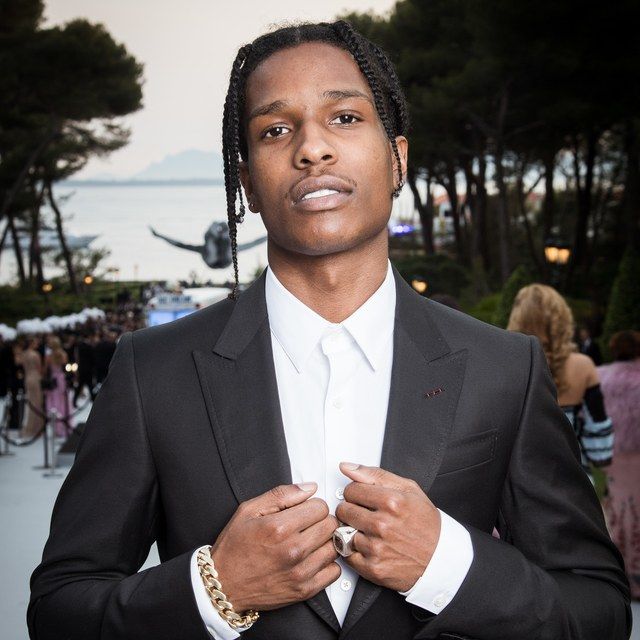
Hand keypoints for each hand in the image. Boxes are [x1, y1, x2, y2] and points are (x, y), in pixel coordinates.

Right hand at [210, 483, 339, 612]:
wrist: (224, 585)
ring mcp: (300, 572)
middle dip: (320, 521)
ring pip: (334, 546)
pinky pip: (334, 571)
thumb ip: (281, 494)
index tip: (304, 511)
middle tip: (307, 526)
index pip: (320, 506)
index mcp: (280, 527)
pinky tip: (312, 559)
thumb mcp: (249, 510)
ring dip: (324, 542)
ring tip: (308, 542)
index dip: (312, 506)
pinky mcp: (304, 590)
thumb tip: (309, 488)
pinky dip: (327, 564)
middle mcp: (293, 550)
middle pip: (330, 525)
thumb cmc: (234, 548)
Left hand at [335, 463, 440, 591]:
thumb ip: (374, 475)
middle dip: (352, 510)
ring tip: (370, 531)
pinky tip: (369, 546)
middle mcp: (382, 525)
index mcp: (391, 502)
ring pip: (343, 532)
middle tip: (367, 515)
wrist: (440, 558)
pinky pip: (346, 554)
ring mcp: (377, 548)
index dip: (356, 493)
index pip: (350, 490)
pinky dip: (354, 550)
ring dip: (353, 531)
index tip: (364, 498)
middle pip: (343, 510)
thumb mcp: (408, 489)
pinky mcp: (372, 568)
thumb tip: (347, 467)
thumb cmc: (425, 523)